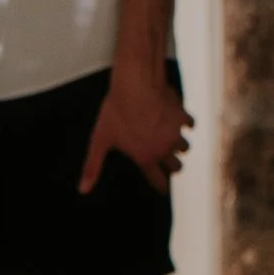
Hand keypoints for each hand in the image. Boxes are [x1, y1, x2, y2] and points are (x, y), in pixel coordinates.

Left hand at [80, 62, 192, 195]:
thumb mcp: (100, 140)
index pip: (159, 181)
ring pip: (184, 147)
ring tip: (170, 139)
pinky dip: (185, 123)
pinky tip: (178, 119)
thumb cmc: (116, 112)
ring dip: (178, 146)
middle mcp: (164, 149)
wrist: (135, 84)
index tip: (162, 189)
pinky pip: (190, 124)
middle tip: (167, 163)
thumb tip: (83, 190)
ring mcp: (175, 132)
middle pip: (176, 167)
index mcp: (146, 158)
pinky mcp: (182, 116)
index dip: (161, 187)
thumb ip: (93, 167)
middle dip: (172, 166)